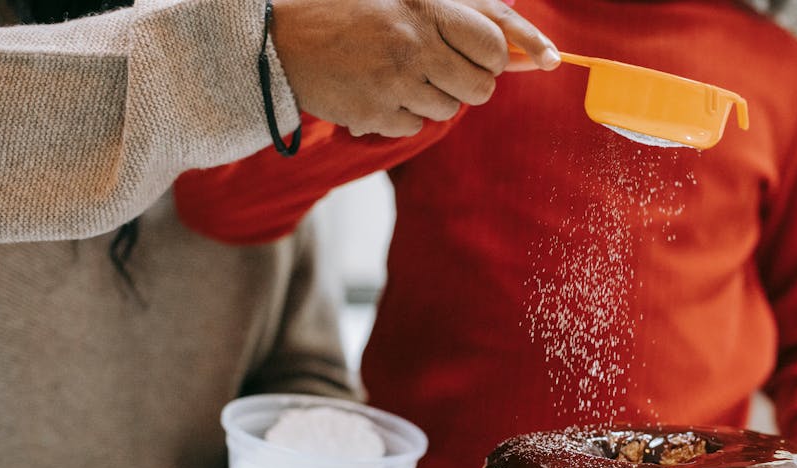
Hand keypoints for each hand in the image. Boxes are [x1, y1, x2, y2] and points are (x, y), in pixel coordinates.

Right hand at [271, 0, 559, 136]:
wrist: (278, 40)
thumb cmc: (345, 12)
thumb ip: (456, 15)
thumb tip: (518, 48)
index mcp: (423, 7)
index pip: (493, 43)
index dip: (496, 57)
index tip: (487, 59)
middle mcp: (413, 44)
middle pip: (481, 87)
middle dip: (471, 85)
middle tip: (444, 73)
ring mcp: (394, 82)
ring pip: (449, 110)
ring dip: (432, 99)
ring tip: (399, 76)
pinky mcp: (375, 114)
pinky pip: (415, 127)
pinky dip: (402, 116)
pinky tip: (377, 93)